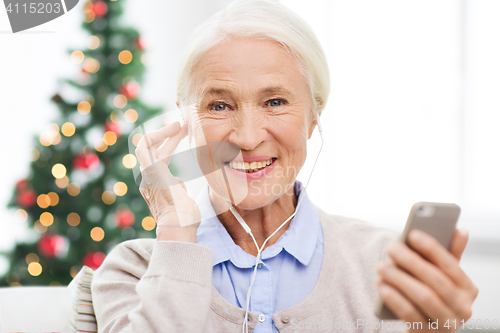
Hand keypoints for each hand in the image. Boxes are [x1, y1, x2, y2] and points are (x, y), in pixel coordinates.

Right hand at [135, 121, 200, 242]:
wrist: (178, 226)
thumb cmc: (185, 220)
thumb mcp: (183, 201)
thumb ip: (179, 190)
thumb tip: (179, 184)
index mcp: (156, 187)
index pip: (159, 161)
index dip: (169, 147)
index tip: (181, 140)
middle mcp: (148, 180)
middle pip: (155, 152)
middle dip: (168, 138)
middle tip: (183, 126)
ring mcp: (147, 175)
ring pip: (149, 147)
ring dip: (164, 134)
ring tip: (180, 124)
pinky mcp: (149, 170)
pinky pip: (144, 146)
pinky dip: (155, 135)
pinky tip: (172, 129)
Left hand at [376, 228, 478, 331]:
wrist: (425, 330)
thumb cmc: (432, 295)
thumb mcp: (442, 277)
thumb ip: (450, 255)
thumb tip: (460, 230)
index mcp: (468, 289)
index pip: (451, 265)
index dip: (432, 248)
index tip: (412, 234)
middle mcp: (463, 308)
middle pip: (436, 281)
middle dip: (411, 262)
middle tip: (390, 248)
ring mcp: (446, 324)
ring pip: (423, 297)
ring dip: (400, 279)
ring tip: (381, 266)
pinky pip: (410, 314)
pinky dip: (394, 298)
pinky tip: (381, 286)